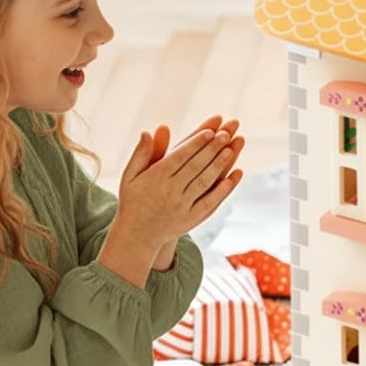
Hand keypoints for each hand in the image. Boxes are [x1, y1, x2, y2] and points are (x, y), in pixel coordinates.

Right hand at [98, 119, 244, 286]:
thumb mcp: (130, 176)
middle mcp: (170, 191)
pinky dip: (223, 189)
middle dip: (211, 149)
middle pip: (195, 166)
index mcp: (155, 178)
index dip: (195, 143)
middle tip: (226, 133)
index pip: (179, 156)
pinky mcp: (192, 218)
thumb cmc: (133, 200)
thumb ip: (141, 154)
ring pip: (204, 182)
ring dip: (219, 166)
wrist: (138, 235)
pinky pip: (210, 202)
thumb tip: (146, 131)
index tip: (209, 131)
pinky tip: (235, 176)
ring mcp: (182, 205)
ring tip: (231, 150)